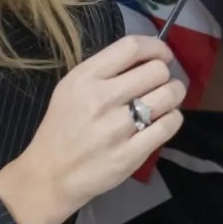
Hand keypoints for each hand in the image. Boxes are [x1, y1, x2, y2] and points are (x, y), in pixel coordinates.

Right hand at [0, 35, 185, 223]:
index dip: (156, 48)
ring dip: (173, 95)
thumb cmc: (61, 129)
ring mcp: (117, 128)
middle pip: (157, 70)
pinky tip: (163, 120)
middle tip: (160, 85)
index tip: (162, 56)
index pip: (132, 47)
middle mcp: (102, 98)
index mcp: (85, 78)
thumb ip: (105, 71)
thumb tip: (146, 58)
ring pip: (169, 95)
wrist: (49, 176)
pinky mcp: (131, 153)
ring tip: (165, 101)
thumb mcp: (71, 89)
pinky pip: (170, 124)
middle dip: (165, 75)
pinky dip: (173, 118)